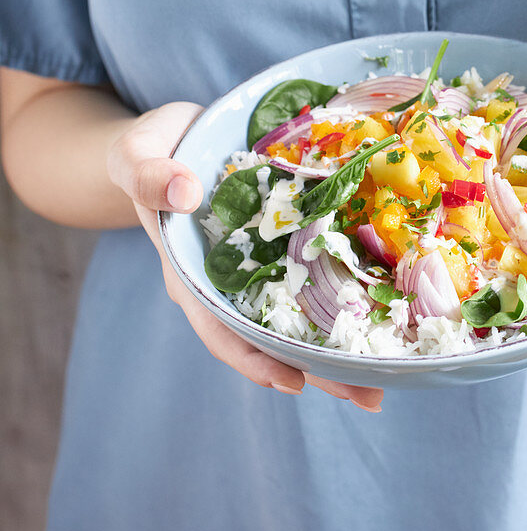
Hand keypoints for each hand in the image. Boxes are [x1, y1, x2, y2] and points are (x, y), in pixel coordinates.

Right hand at [107, 102, 382, 411]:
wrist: (178, 134)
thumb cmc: (154, 151)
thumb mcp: (135, 154)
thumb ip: (147, 174)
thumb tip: (183, 194)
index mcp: (192, 273)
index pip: (220, 327)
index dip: (254, 358)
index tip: (293, 380)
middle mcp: (231, 280)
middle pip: (274, 336)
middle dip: (318, 369)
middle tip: (369, 396)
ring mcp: (263, 264)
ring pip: (303, 314)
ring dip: (341, 344)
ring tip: (388, 374)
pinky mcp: (288, 241)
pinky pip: (318, 272)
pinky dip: (348, 292)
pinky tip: (386, 306)